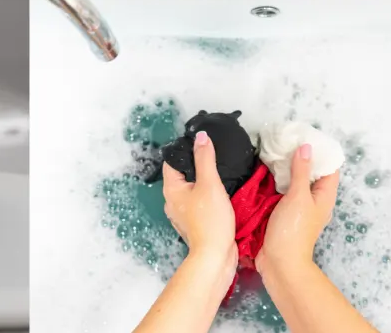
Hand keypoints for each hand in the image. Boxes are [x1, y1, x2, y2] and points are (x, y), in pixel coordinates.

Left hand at [162, 131, 236, 273]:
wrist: (215, 255)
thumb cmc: (210, 219)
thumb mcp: (210, 184)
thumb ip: (205, 158)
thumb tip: (200, 136)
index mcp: (171, 189)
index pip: (172, 161)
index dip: (185, 150)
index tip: (202, 144)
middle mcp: (172, 200)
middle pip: (181, 175)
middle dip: (196, 166)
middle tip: (214, 156)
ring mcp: (182, 213)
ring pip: (191, 190)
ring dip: (203, 182)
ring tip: (219, 173)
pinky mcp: (194, 222)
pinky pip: (198, 202)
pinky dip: (206, 196)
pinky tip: (220, 194)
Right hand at [257, 143, 339, 274]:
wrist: (279, 262)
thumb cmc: (293, 230)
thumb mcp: (298, 197)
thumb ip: (301, 171)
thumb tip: (306, 147)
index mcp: (324, 196)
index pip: (329, 168)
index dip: (322, 151)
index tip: (306, 135)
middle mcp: (314, 200)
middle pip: (311, 173)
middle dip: (301, 156)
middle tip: (285, 139)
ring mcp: (298, 207)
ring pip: (295, 181)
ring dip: (287, 167)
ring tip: (274, 149)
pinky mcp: (283, 212)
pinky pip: (282, 190)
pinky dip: (276, 179)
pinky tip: (264, 170)